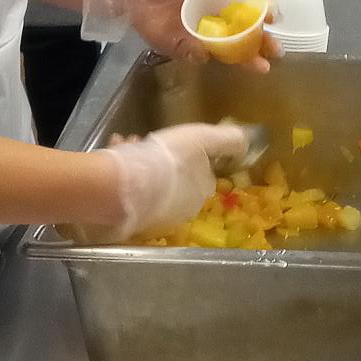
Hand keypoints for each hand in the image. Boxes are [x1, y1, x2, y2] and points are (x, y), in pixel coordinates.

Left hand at [80, 0, 277, 65]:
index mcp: (225, 0)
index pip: (252, 10)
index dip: (265, 15)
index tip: (274, 20)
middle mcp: (218, 21)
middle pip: (247, 36)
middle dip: (263, 45)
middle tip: (275, 51)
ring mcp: (202, 37)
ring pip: (229, 51)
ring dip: (246, 60)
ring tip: (262, 67)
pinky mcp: (182, 48)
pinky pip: (196, 55)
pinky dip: (201, 55)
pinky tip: (205, 54)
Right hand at [100, 123, 257, 238]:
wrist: (124, 186)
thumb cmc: (168, 160)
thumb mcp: (204, 139)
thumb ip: (228, 141)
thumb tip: (246, 144)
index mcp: (201, 193)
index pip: (201, 174)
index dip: (187, 156)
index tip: (172, 143)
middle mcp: (182, 211)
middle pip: (173, 179)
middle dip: (160, 161)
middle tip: (144, 143)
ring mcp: (155, 218)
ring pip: (150, 185)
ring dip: (139, 166)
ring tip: (125, 147)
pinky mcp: (131, 221)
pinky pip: (130, 193)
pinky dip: (123, 176)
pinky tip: (114, 158)